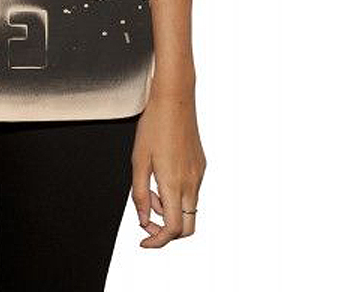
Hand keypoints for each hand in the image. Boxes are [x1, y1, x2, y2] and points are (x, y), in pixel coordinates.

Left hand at [130, 86, 205, 247]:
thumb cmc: (153, 124)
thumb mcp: (138, 160)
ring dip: (170, 209)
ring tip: (150, 188)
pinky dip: (176, 194)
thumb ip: (139, 193)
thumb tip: (143, 220)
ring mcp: (199, 174)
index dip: (158, 240)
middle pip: (187, 226)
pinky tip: (161, 175)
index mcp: (174, 182)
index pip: (173, 229)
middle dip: (167, 231)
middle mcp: (191, 182)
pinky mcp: (201, 165)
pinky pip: (191, 190)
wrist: (174, 98)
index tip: (144, 241)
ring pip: (189, 208)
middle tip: (147, 218)